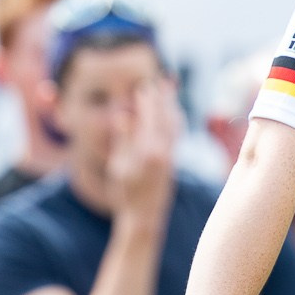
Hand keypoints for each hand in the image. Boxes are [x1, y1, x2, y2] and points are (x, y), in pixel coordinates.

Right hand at [106, 80, 178, 221]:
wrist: (144, 216)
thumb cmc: (126, 193)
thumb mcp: (118, 166)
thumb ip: (123, 140)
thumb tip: (123, 116)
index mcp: (147, 151)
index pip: (149, 117)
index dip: (147, 100)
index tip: (144, 85)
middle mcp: (163, 151)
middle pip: (166, 116)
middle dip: (164, 96)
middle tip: (163, 78)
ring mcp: (170, 156)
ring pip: (174, 124)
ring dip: (172, 105)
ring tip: (170, 89)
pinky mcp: (172, 160)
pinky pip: (176, 133)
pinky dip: (174, 118)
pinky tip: (172, 112)